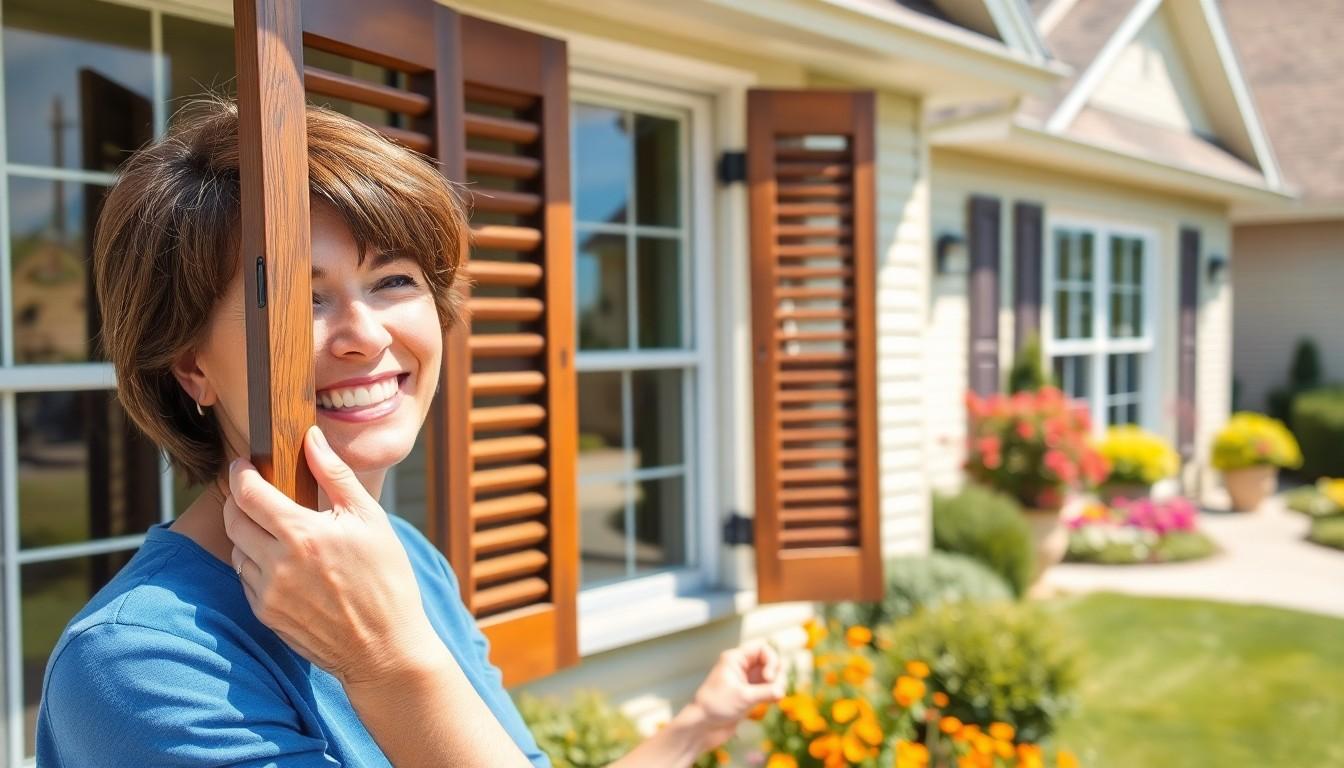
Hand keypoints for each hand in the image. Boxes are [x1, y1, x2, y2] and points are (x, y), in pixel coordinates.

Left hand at [223, 425, 440, 685]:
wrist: (385, 648)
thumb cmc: (386, 579)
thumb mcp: (370, 519)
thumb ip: (335, 475)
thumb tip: (312, 437)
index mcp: (303, 534)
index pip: (248, 493)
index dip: (239, 472)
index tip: (243, 463)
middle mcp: (277, 564)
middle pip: (233, 519)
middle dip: (238, 499)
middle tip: (254, 490)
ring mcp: (267, 594)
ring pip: (236, 550)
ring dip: (247, 533)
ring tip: (275, 528)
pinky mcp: (266, 615)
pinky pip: (246, 578)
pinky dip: (256, 562)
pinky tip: (284, 561)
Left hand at [686, 641, 785, 748]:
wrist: (702, 727)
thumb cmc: (716, 706)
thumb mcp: (743, 697)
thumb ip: (766, 692)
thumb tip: (782, 691)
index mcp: (735, 659)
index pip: (762, 648)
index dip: (771, 660)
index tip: (768, 677)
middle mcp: (742, 667)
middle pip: (770, 661)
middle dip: (777, 674)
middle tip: (775, 690)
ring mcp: (746, 682)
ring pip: (770, 676)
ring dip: (777, 685)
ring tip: (775, 698)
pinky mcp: (749, 695)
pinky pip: (767, 689)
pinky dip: (773, 694)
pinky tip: (774, 702)